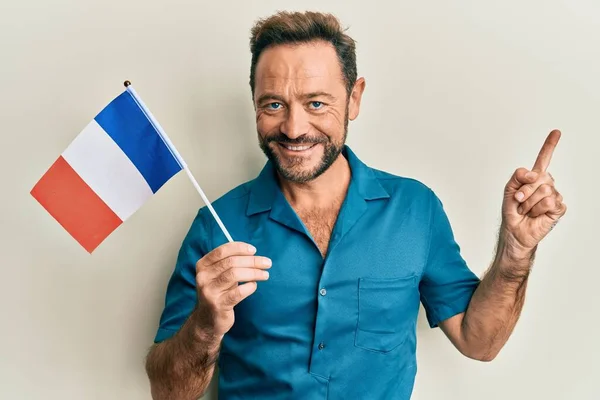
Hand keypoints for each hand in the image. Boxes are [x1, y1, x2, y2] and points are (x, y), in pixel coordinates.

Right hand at [193, 241, 270, 336]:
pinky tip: (254, 286)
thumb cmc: (219, 292)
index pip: (222, 251)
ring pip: (234, 275)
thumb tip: (252, 253)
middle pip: (231, 262)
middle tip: (267, 263)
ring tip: (265, 274)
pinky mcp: (218, 304)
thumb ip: (229, 262)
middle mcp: (203, 277)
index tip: (254, 250)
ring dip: (254, 273)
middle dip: (252, 261)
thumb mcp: (218, 275)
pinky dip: (249, 287)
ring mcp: (210, 291)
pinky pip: (238, 292)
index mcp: (202, 265)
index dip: (239, 248)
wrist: (207, 320)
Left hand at [502, 130, 566, 256]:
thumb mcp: (509, 190)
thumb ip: (518, 176)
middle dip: (524, 191)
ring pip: (544, 189)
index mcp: (534, 178)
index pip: (544, 159)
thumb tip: (534, 173)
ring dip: (529, 202)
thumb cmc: (512, 210)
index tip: (556, 132)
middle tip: (519, 201)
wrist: (514, 230)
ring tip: (526, 210)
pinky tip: (535, 214)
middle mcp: (546, 183)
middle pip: (539, 177)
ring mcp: (554, 195)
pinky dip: (537, 209)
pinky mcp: (558, 207)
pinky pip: (549, 201)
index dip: (550, 146)